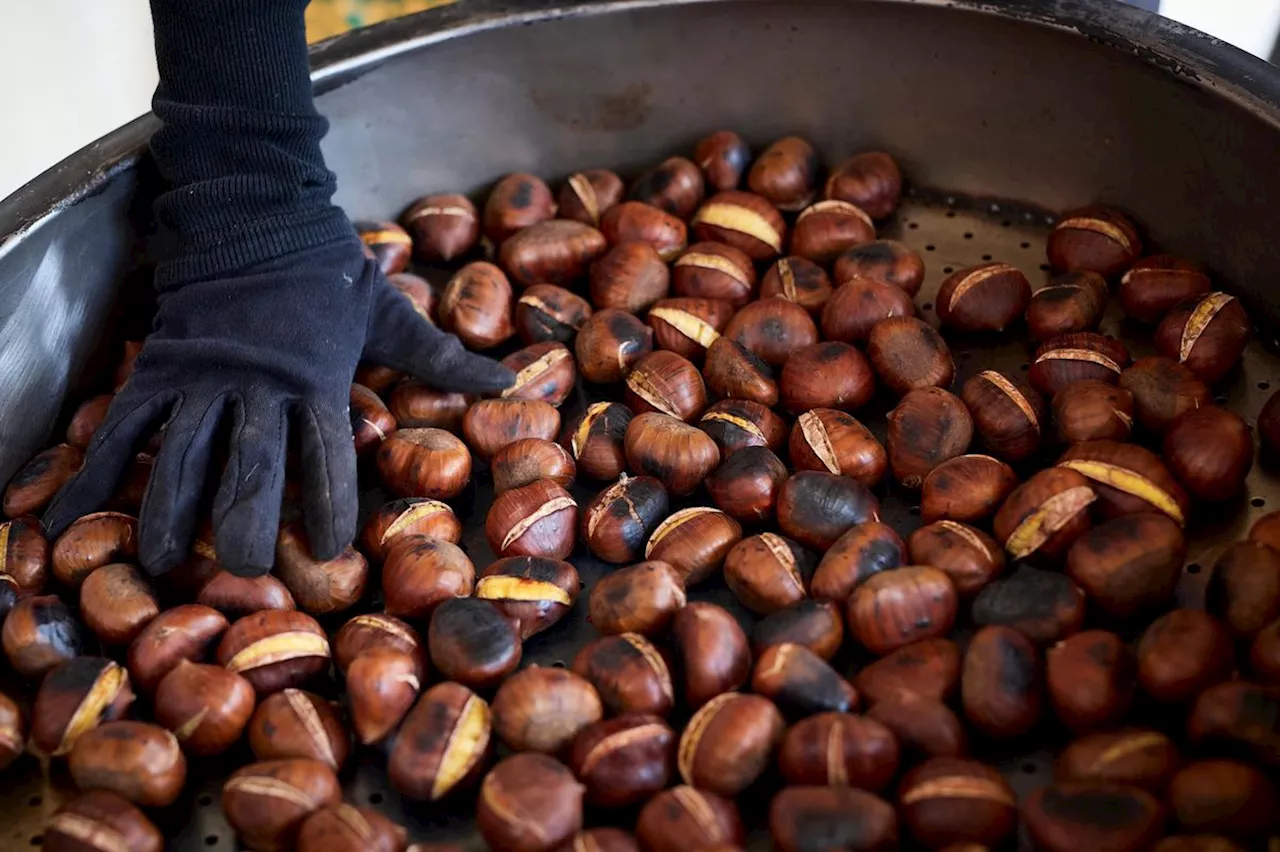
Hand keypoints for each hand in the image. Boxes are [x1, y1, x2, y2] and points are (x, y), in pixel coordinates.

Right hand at [43, 238, 511, 575]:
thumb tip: (511, 382)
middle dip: (242, 520)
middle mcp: (257, 386)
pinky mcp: (160, 367)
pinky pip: (122, 424)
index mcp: (317, 379)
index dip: (325, 503)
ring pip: (181, 453)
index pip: (324, 454)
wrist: (257, 212)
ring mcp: (202, 377)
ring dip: (169, 509)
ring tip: (160, 563)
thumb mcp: (391, 316)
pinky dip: (94, 469)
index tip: (325, 551)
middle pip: (249, 463)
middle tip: (240, 572)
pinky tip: (74, 515)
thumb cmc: (331, 274)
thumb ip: (444, 357)